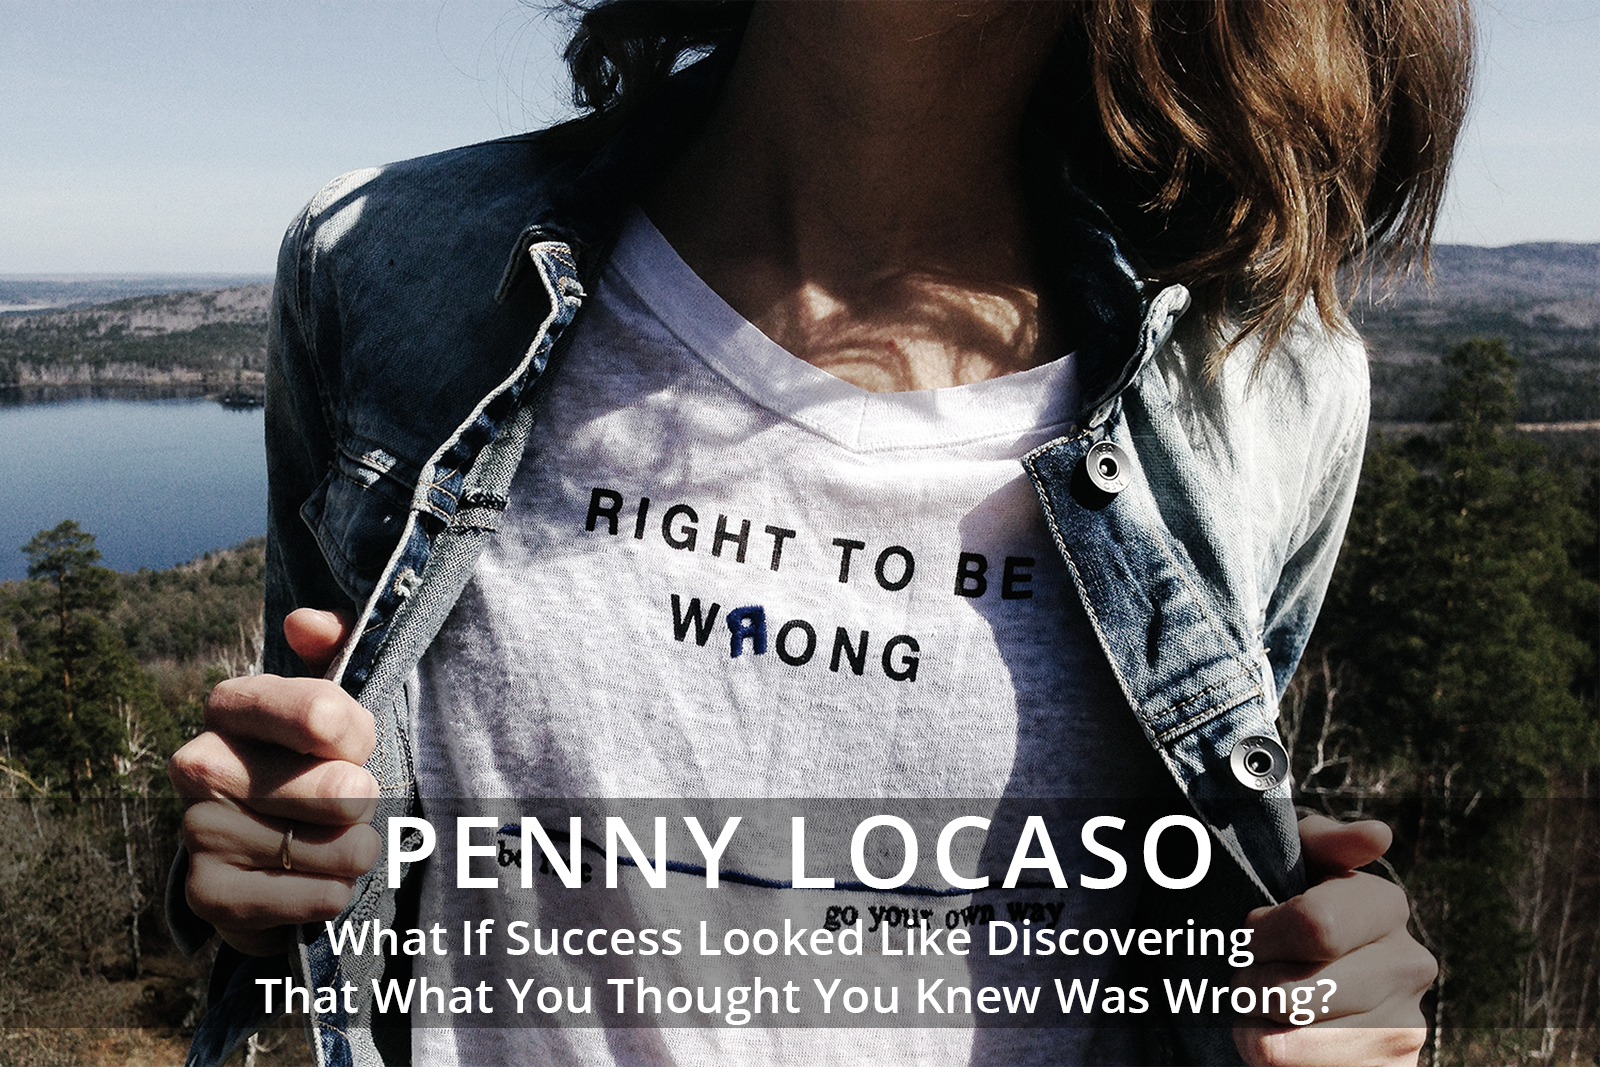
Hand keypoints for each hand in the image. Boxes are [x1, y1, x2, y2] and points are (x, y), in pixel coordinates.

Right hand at [168, 609, 380, 955]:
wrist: (287, 858)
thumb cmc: (322, 763)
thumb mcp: (340, 698)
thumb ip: (337, 643)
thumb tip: (303, 624)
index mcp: (232, 707)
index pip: (300, 708)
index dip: (343, 730)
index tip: (359, 742)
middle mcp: (200, 765)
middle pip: (319, 788)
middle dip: (356, 798)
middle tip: (359, 800)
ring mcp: (197, 832)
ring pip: (317, 848)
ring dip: (352, 850)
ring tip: (346, 843)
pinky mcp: (207, 894)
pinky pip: (299, 897)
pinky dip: (329, 893)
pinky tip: (327, 884)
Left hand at [1232, 815, 1436, 1066]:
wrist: (1292, 973)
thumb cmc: (1282, 902)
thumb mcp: (1294, 858)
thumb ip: (1325, 840)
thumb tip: (1377, 835)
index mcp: (1386, 906)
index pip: (1315, 926)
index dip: (1261, 934)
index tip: (1250, 932)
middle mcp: (1409, 967)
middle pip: (1293, 993)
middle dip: (1249, 985)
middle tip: (1246, 975)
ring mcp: (1404, 1028)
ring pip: (1290, 1046)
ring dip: (1254, 1029)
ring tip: (1261, 1008)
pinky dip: (1278, 1060)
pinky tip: (1283, 1039)